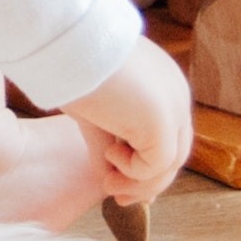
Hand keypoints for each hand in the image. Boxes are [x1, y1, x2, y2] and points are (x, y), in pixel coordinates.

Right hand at [67, 37, 192, 201]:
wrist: (66, 41)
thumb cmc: (70, 65)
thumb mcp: (93, 112)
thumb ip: (106, 146)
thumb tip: (110, 180)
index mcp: (161, 84)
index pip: (166, 134)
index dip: (146, 166)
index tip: (121, 184)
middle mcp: (175, 94)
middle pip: (173, 152)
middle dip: (145, 182)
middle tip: (119, 198)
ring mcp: (174, 106)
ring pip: (169, 163)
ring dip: (137, 182)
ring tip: (109, 184)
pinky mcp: (165, 120)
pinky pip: (157, 163)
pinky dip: (133, 170)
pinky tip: (110, 154)